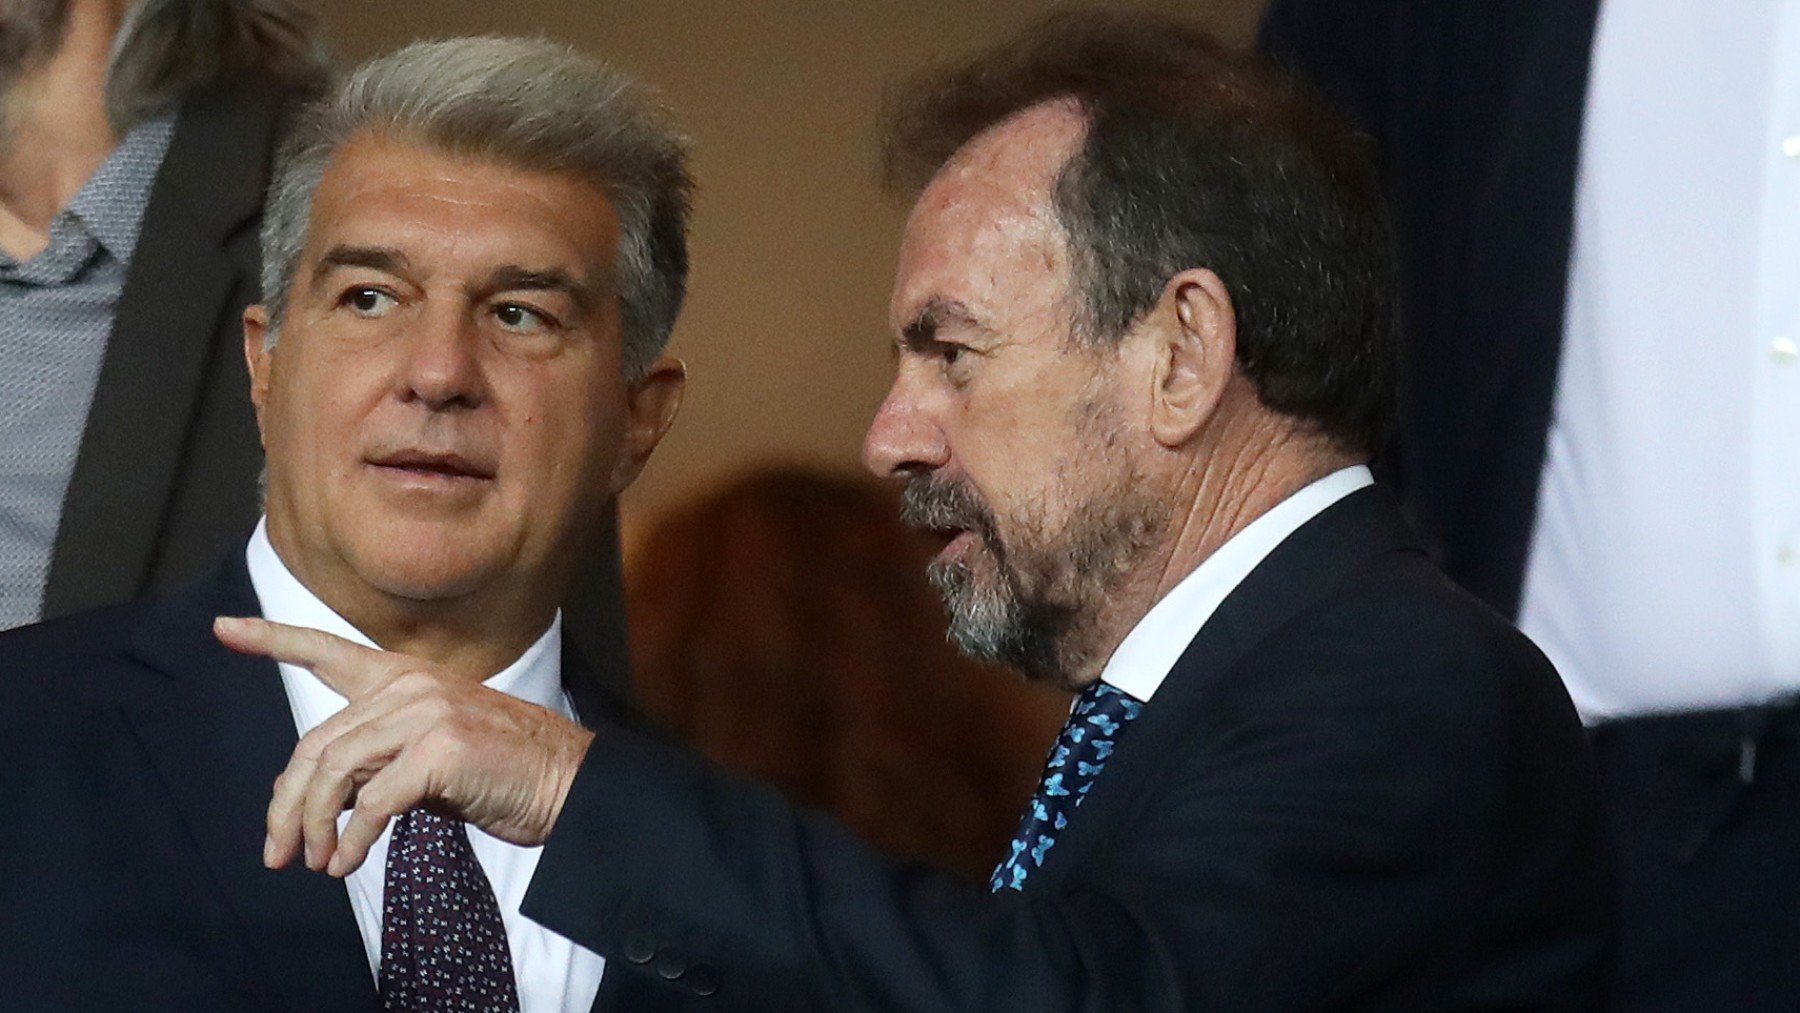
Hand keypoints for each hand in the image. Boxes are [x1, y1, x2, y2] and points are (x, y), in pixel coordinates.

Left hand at [213, 615, 595, 877]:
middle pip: (316, 743)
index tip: (224, 628)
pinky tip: (347, 862)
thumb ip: (379, 758)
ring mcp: (426, 713)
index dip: (272, 639)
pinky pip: (372, 803)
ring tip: (313, 863)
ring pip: (335, 771)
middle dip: (287, 804)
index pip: (329, 650)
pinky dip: (351, 840)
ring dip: (314, 826)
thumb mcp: (431, 754)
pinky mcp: (440, 751)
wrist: (571, 783)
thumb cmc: (504, 773)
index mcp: (407, 678)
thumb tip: (322, 798)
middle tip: (277, 853)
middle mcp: (411, 685)